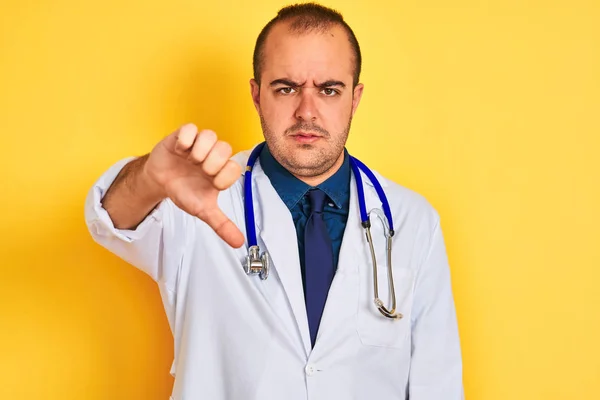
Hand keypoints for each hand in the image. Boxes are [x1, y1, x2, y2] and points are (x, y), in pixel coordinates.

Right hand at [143, 123, 244, 247]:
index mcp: (221, 171)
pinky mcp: (183, 135)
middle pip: (225, 148)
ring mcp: (198, 143)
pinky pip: (189, 128)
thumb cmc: (184, 191)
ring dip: (199, 151)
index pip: (234, 167)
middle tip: (199, 171)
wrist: (160, 181)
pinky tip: (179, 151)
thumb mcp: (202, 210)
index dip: (224, 177)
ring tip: (189, 160)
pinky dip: (185, 140)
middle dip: (212, 164)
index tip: (212, 185)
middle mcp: (213, 154)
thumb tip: (239, 243)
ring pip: (209, 136)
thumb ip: (221, 224)